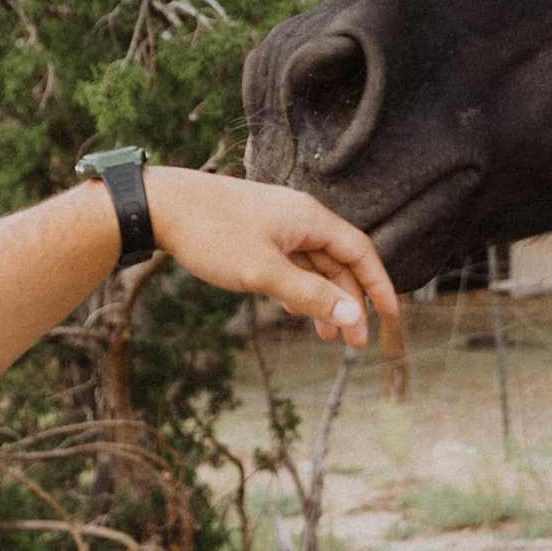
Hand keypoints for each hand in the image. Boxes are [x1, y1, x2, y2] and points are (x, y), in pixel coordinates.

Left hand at [141, 168, 400, 350]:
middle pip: (338, 262)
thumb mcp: (264, 272)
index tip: (390, 317)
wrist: (161, 206)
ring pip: (313, 265)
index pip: (360, 252)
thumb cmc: (212, 233)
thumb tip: (354, 316)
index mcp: (310, 219)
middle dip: (349, 303)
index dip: (379, 285)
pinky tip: (294, 310)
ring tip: (327, 336)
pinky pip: (290, 263)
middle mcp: (299, 218)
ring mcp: (276, 225)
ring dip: (323, 300)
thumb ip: (310, 295)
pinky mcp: (255, 233)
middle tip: (353, 344)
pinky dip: (298, 288)